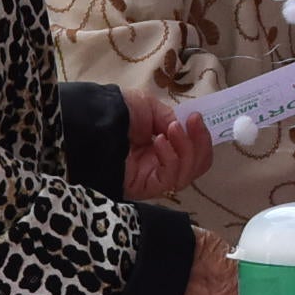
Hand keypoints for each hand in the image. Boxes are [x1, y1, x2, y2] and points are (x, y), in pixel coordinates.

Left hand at [120, 87, 212, 202]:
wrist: (93, 121)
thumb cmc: (118, 111)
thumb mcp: (150, 108)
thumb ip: (170, 119)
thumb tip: (182, 130)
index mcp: (164, 144)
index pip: (194, 150)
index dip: (201, 137)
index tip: (196, 117)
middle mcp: (162, 163)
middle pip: (196, 165)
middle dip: (200, 144)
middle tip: (192, 123)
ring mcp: (155, 177)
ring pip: (187, 174)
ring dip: (186, 148)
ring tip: (172, 129)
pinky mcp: (146, 187)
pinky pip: (169, 178)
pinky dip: (171, 158)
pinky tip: (159, 141)